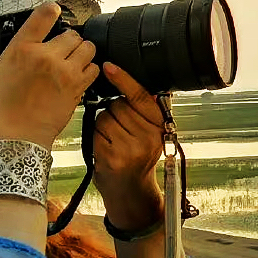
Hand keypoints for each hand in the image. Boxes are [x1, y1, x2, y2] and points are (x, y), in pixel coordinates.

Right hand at [0, 3, 98, 149]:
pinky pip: (94, 68)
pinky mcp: (77, 87)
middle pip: (72, 34)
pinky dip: (89, 69)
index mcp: (21, 49)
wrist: (14, 139)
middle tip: (61, 49)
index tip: (53, 12)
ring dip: (82, 52)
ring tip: (73, 59)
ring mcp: (65, 72)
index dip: (52, 10)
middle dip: (68, 40)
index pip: (44, 15)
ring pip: (87, 48)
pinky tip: (79, 74)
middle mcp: (46, 56)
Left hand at [92, 62, 164, 229]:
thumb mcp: (150, 134)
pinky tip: (107, 150)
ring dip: (104, 126)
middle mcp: (150, 136)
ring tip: (115, 141)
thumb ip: (144, 112)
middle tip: (122, 130)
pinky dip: (97, 139)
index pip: (141, 96)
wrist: (132, 192)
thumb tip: (130, 84)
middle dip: (114, 112)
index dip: (124, 79)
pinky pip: (97, 133)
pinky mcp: (114, 158)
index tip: (109, 66)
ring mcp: (132, 148)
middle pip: (118, 105)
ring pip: (105, 118)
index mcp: (161, 126)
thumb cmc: (138, 158)